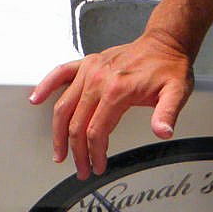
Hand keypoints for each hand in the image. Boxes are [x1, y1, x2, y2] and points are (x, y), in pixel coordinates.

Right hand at [30, 30, 194, 179]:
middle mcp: (99, 79)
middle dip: (77, 153)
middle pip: (76, 124)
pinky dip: (46, 86)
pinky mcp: (86, 63)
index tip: (97, 167)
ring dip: (58, 134)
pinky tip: (36, 100)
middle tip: (80, 169)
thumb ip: (167, 113)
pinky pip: (60, 74)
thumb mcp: (176, 92)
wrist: (165, 42)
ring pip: (63, 107)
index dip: (94, 154)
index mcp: (117, 90)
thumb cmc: (168, 67)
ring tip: (59, 153)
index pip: (96, 131)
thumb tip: (163, 131)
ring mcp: (90, 70)